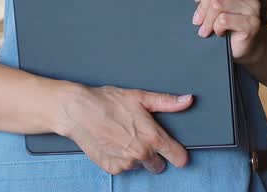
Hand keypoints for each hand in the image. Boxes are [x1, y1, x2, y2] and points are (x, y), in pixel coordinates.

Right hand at [55, 85, 191, 174]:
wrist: (78, 111)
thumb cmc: (107, 102)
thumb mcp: (140, 97)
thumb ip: (167, 102)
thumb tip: (187, 100)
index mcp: (153, 137)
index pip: (179, 158)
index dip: (178, 154)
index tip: (174, 150)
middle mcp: (142, 153)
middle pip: (159, 165)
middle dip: (154, 155)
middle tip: (141, 138)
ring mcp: (126, 163)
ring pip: (140, 166)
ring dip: (136, 156)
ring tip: (123, 137)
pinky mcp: (112, 168)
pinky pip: (123, 168)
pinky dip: (120, 159)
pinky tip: (113, 144)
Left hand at [192, 0, 264, 62]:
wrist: (243, 44)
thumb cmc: (228, 17)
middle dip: (201, 6)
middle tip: (198, 19)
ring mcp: (254, 5)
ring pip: (216, 4)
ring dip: (206, 20)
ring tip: (206, 28)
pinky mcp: (253, 23)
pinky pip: (223, 20)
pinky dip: (216, 28)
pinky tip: (219, 32)